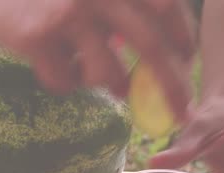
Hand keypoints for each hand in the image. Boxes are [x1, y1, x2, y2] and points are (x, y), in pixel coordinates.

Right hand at [0, 0, 195, 117]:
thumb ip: (118, 8)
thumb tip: (159, 54)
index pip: (166, 7)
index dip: (182, 37)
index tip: (186, 59)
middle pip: (149, 46)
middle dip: (171, 85)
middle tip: (181, 110)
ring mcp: (68, 15)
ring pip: (107, 73)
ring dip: (107, 84)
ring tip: (86, 72)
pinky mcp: (38, 38)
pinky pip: (65, 81)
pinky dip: (63, 81)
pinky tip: (47, 62)